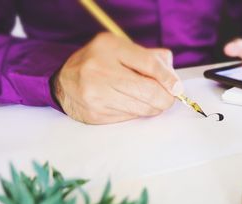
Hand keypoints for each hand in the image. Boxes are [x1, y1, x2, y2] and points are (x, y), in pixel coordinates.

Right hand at [54, 32, 183, 124]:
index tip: (177, 88)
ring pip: (141, 108)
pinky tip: (130, 105)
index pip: (149, 64)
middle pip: (148, 91)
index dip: (168, 78)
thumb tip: (173, 80)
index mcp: (109, 47)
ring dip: (152, 107)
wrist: (64, 83)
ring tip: (149, 100)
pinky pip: (129, 118)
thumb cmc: (99, 63)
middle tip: (167, 99)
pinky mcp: (96, 114)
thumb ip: (150, 58)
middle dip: (164, 98)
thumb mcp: (121, 49)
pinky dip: (136, 113)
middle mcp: (100, 70)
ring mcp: (96, 94)